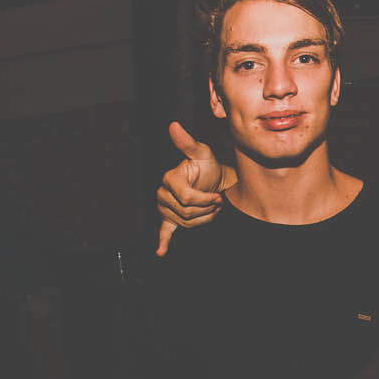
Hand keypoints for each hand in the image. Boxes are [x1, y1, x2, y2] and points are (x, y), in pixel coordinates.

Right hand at [155, 122, 226, 256]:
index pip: (186, 198)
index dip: (204, 200)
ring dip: (204, 218)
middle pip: (187, 212)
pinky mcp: (169, 219)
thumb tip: (173, 126)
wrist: (211, 179)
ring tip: (211, 208)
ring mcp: (165, 208)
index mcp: (170, 178)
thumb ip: (187, 142)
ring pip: (187, 222)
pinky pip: (164, 231)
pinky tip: (161, 252)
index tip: (217, 198)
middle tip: (216, 202)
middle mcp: (163, 194)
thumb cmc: (206, 165)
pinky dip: (163, 242)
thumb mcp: (201, 152)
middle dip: (206, 209)